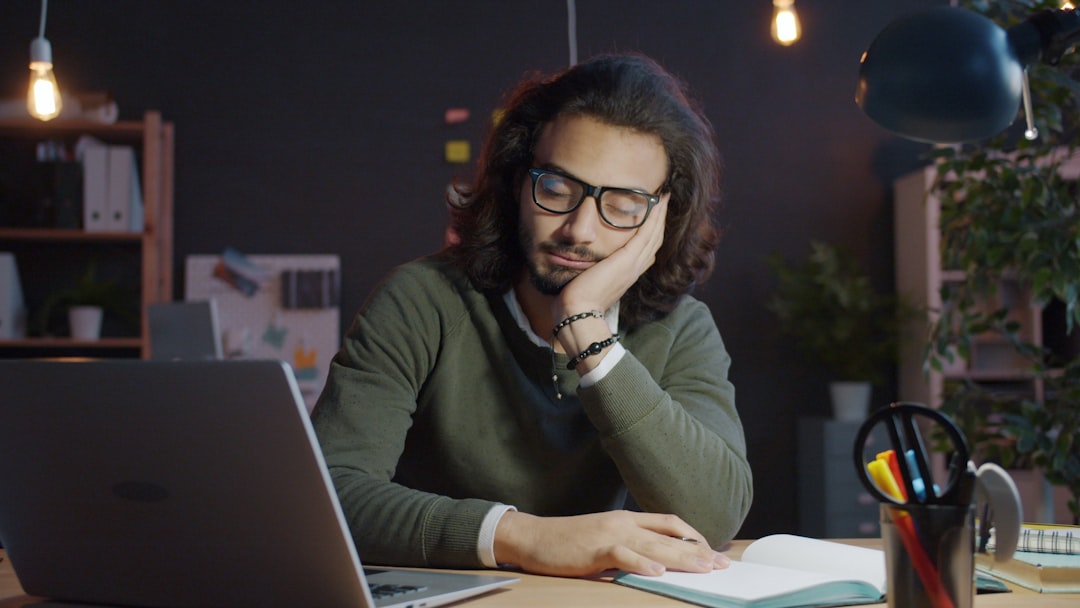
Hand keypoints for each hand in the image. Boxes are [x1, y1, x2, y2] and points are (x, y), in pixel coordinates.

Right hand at [492, 509, 729, 576]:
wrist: (533, 536)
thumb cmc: (567, 542)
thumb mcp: (603, 539)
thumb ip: (629, 546)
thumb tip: (656, 562)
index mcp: (627, 520)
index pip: (669, 524)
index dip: (694, 537)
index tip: (711, 551)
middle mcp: (623, 523)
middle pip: (669, 536)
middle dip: (698, 551)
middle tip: (720, 564)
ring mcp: (610, 534)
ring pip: (653, 545)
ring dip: (681, 558)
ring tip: (704, 568)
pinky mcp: (595, 548)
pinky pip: (623, 555)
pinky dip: (641, 564)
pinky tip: (658, 573)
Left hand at [554, 194, 668, 319]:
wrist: (577, 312)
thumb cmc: (577, 301)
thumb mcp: (588, 281)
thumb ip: (592, 270)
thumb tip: (584, 263)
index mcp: (627, 274)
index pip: (646, 250)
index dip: (652, 233)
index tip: (654, 218)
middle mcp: (634, 269)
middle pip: (655, 241)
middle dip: (660, 220)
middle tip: (664, 201)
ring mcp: (633, 265)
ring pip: (654, 235)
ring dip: (660, 214)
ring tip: (664, 197)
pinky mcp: (627, 260)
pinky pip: (647, 234)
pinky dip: (654, 217)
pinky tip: (658, 202)